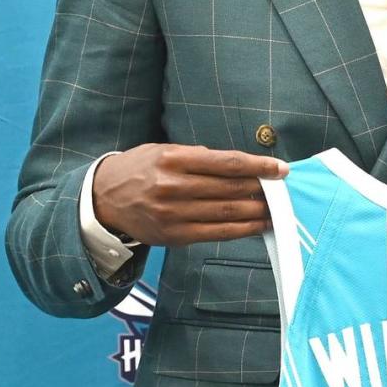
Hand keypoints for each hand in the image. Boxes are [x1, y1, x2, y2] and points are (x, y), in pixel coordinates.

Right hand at [92, 144, 287, 247]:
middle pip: (231, 188)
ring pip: (228, 212)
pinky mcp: (175, 236)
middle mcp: (174, 187)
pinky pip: (217, 233)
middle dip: (262, 189)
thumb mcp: (163, 150)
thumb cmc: (140, 169)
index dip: (258, 166)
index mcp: (173, 159)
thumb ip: (199, 156)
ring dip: (258, 211)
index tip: (280, 169)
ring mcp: (174, 214)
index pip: (227, 162)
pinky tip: (258, 224)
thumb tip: (238, 164)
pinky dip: (242, 229)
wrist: (103, 200)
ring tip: (278, 209)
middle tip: (283, 189)